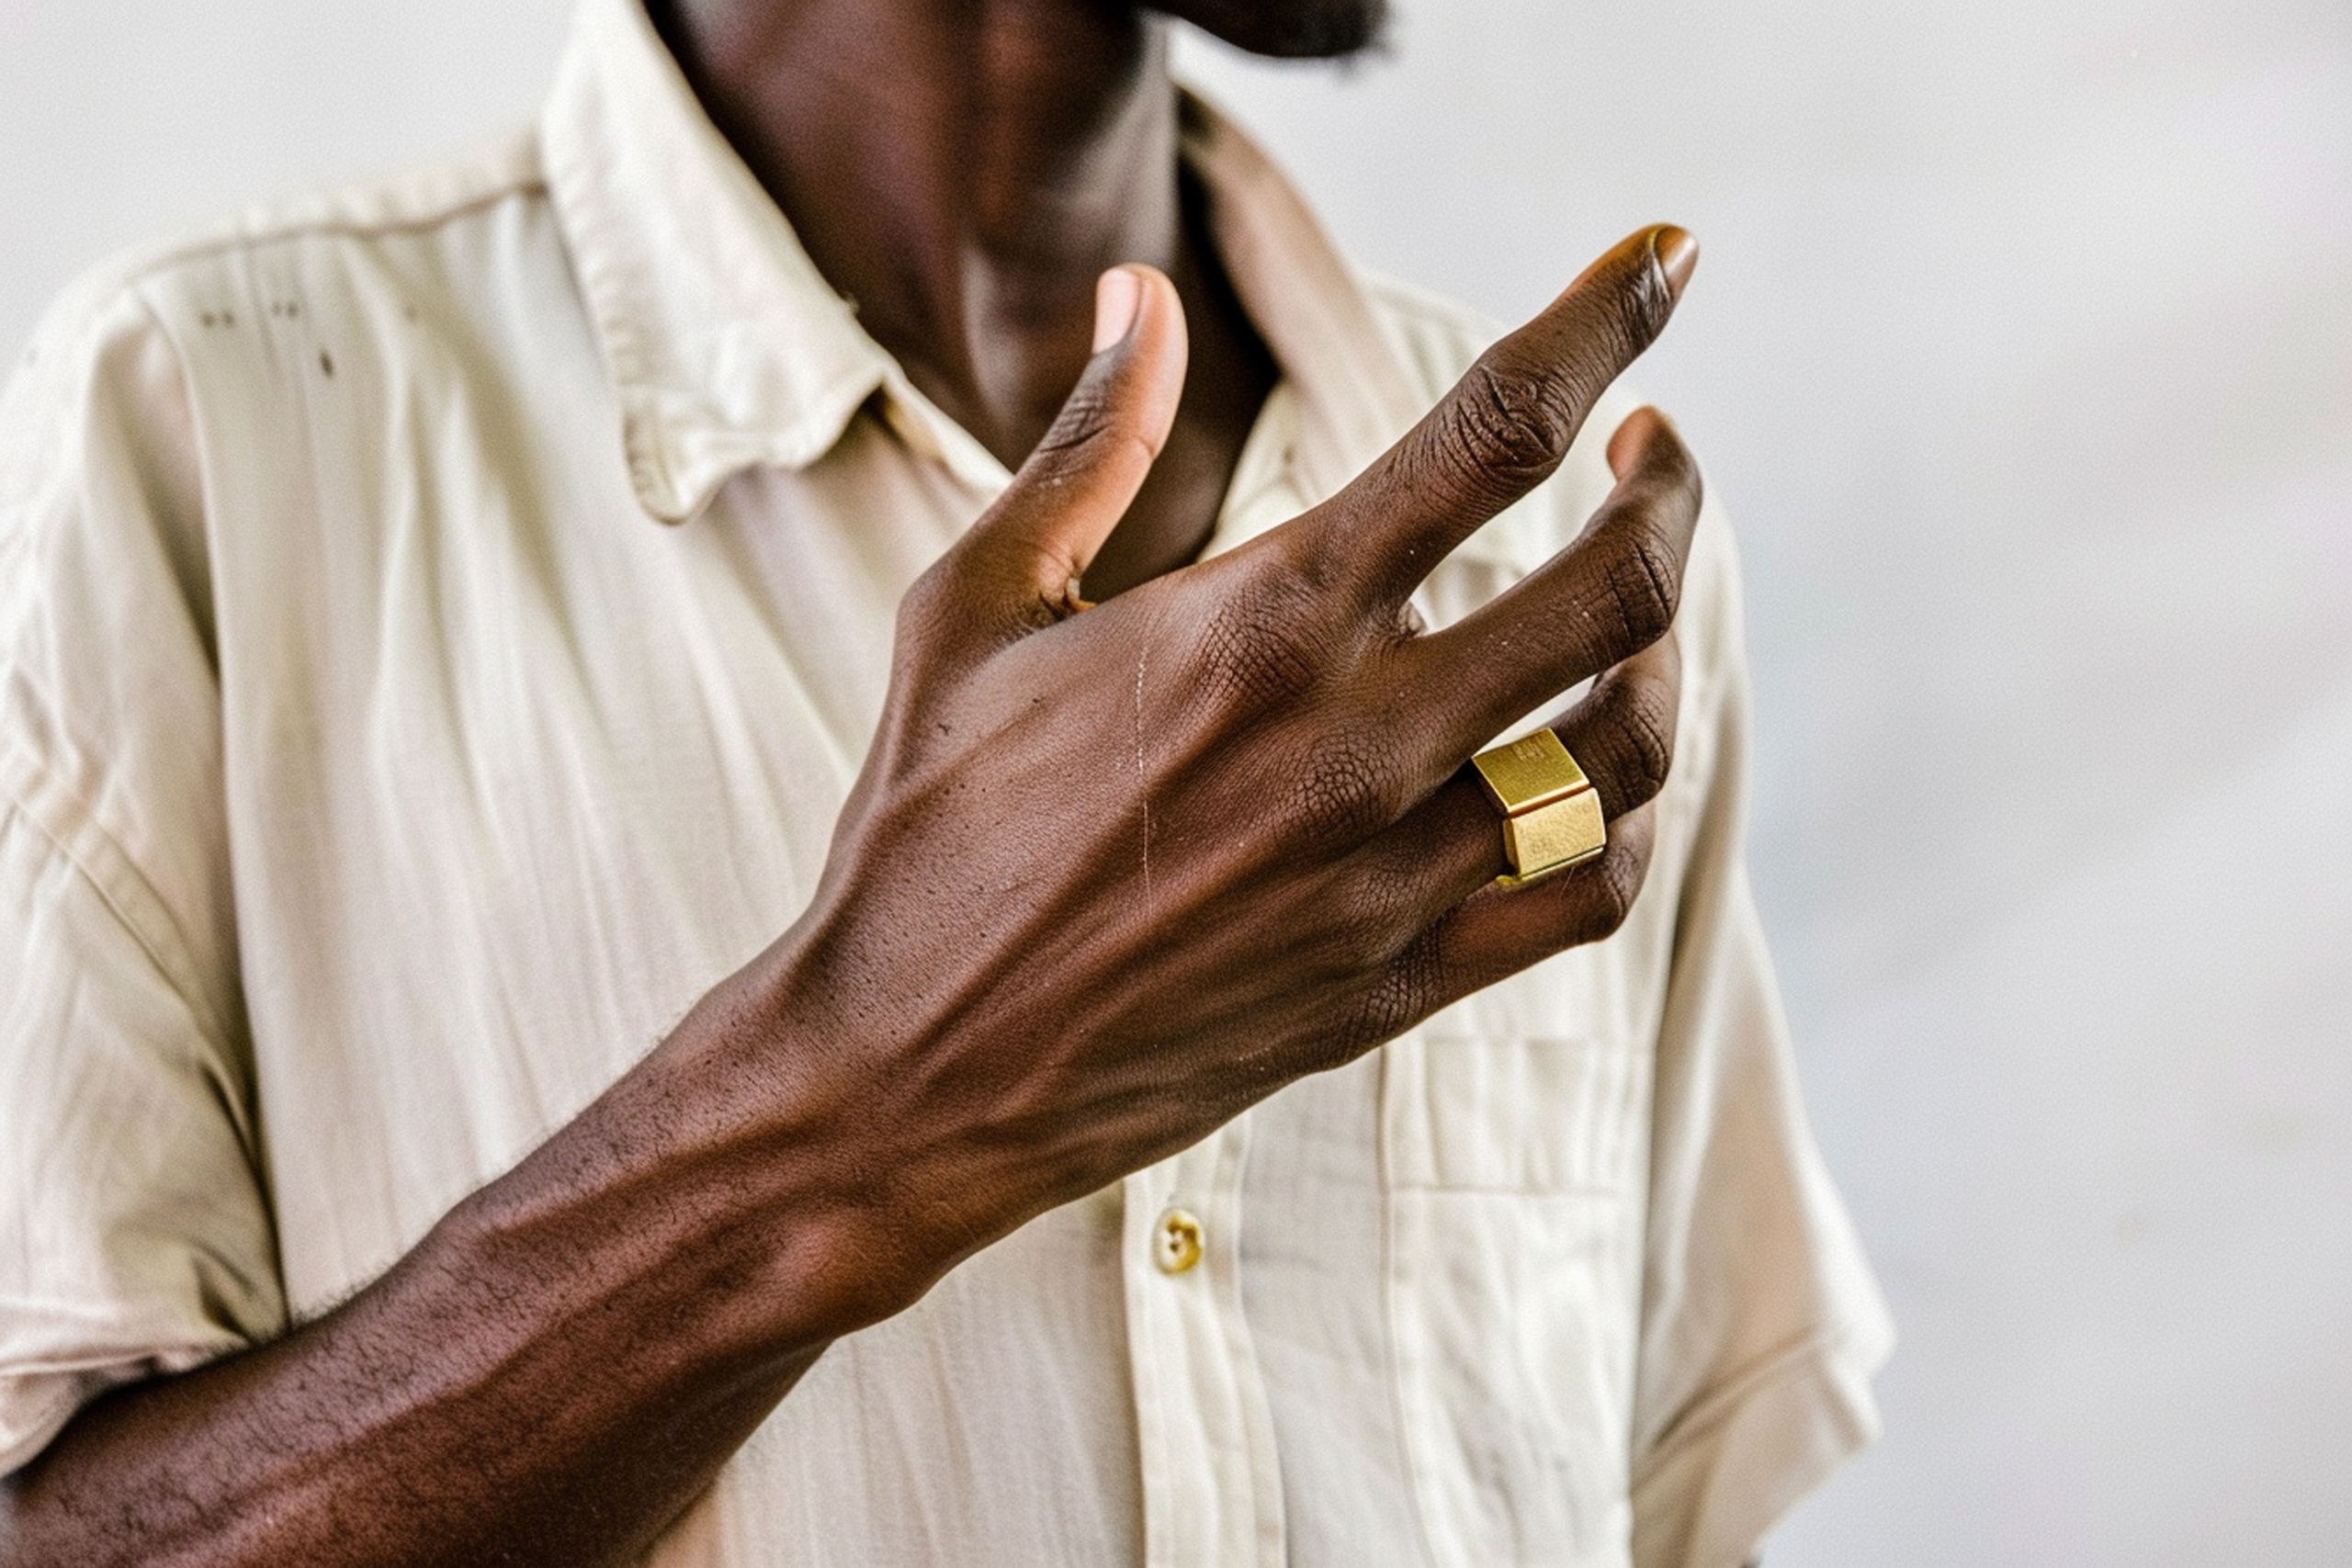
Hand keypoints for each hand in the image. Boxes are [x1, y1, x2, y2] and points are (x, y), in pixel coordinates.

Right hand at [753, 227, 1704, 1309]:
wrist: (905, 1076)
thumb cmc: (922, 831)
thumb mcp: (974, 609)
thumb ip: (1086, 443)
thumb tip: (1140, 294)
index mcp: (1257, 623)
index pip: (1490, 431)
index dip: (1600, 319)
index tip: (1664, 260)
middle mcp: (1354, 746)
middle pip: (1612, 587)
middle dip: (1669, 488)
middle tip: (1652, 447)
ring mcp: (1391, 878)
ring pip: (1625, 747)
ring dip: (1664, 651)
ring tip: (1632, 601)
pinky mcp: (1399, 986)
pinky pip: (1584, 896)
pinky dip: (1622, 819)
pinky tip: (1587, 770)